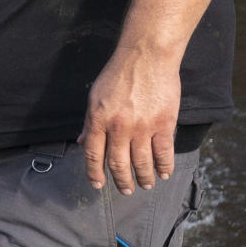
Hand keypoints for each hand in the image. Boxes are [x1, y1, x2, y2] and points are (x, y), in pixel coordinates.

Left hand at [81, 43, 181, 190]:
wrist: (147, 56)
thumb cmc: (119, 74)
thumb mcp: (96, 96)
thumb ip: (90, 122)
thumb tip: (82, 143)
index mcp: (98, 120)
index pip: (93, 154)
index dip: (95, 173)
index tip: (98, 185)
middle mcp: (118, 127)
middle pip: (118, 164)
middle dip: (121, 181)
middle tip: (126, 190)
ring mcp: (142, 127)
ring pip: (142, 163)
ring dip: (143, 178)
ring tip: (145, 185)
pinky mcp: (163, 124)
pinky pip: (164, 153)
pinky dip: (164, 167)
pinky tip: (163, 173)